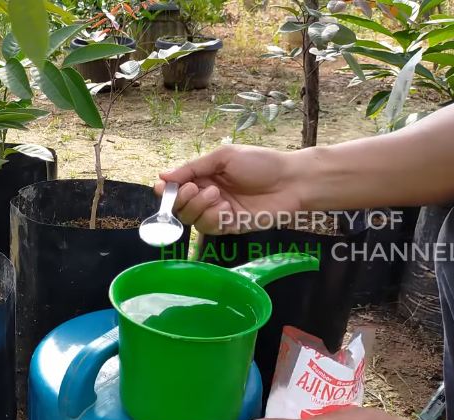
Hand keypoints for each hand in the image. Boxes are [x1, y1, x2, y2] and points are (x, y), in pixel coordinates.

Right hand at [154, 145, 302, 234]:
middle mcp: (207, 195)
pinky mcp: (229, 227)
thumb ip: (193, 167)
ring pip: (191, 219)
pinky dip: (213, 218)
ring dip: (199, 207)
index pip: (176, 188)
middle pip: (179, 206)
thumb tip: (163, 177)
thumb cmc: (261, 163)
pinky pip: (209, 228)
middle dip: (182, 199)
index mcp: (204, 176)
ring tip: (218, 195)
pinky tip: (227, 209)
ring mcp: (218, 212)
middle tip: (196, 188)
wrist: (291, 181)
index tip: (164, 189)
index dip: (166, 191)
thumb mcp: (224, 157)